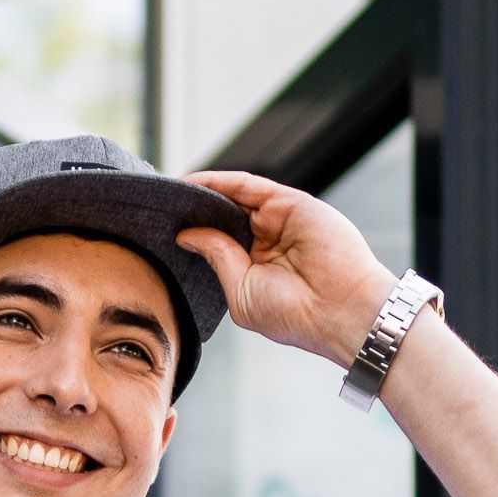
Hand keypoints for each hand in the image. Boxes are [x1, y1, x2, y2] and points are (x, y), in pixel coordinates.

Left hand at [178, 168, 397, 366]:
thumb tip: (185, 235)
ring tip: (169, 191)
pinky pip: (249, 186)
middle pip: (222, 216)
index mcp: (257, 265)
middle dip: (192, 210)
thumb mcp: (241, 291)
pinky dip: (220, 181)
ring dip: (202, 192)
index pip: (218, 241)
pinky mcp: (291, 204)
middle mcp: (269, 240)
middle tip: (157, 205)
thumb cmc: (295, 315)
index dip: (191, 232)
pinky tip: (193, 182)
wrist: (340, 312)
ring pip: (234, 198)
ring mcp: (280, 220)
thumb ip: (217, 257)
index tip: (160, 228)